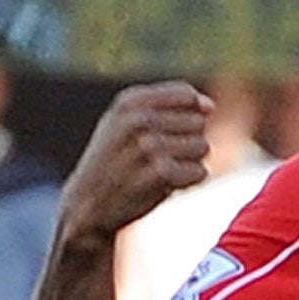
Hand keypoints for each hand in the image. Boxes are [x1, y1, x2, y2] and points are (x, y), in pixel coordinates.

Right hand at [59, 82, 214, 242]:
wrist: (88, 205)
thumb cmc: (114, 161)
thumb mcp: (125, 122)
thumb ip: (167, 106)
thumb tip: (210, 106)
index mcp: (129, 101)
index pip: (187, 95)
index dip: (190, 115)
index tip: (172, 133)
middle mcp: (139, 119)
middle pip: (199, 123)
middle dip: (186, 141)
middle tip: (157, 157)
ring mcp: (150, 145)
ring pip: (203, 147)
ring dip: (187, 162)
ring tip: (158, 170)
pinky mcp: (161, 173)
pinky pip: (200, 172)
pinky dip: (187, 182)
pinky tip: (163, 185)